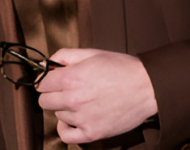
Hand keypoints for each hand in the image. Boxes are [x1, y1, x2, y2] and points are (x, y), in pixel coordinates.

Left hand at [36, 48, 157, 143]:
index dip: (48, 79)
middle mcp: (73, 99)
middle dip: (53, 94)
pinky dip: (66, 128)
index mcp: (72, 78)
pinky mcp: (92, 133)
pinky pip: (66, 136)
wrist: (147, 87)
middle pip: (45, 101)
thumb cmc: (121, 68)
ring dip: (65, 108)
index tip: (54, 79)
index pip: (42, 83)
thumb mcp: (92, 53)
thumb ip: (64, 56)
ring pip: (57, 115)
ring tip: (83, 100)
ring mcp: (82, 118)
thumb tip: (44, 63)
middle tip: (66, 90)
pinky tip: (73, 120)